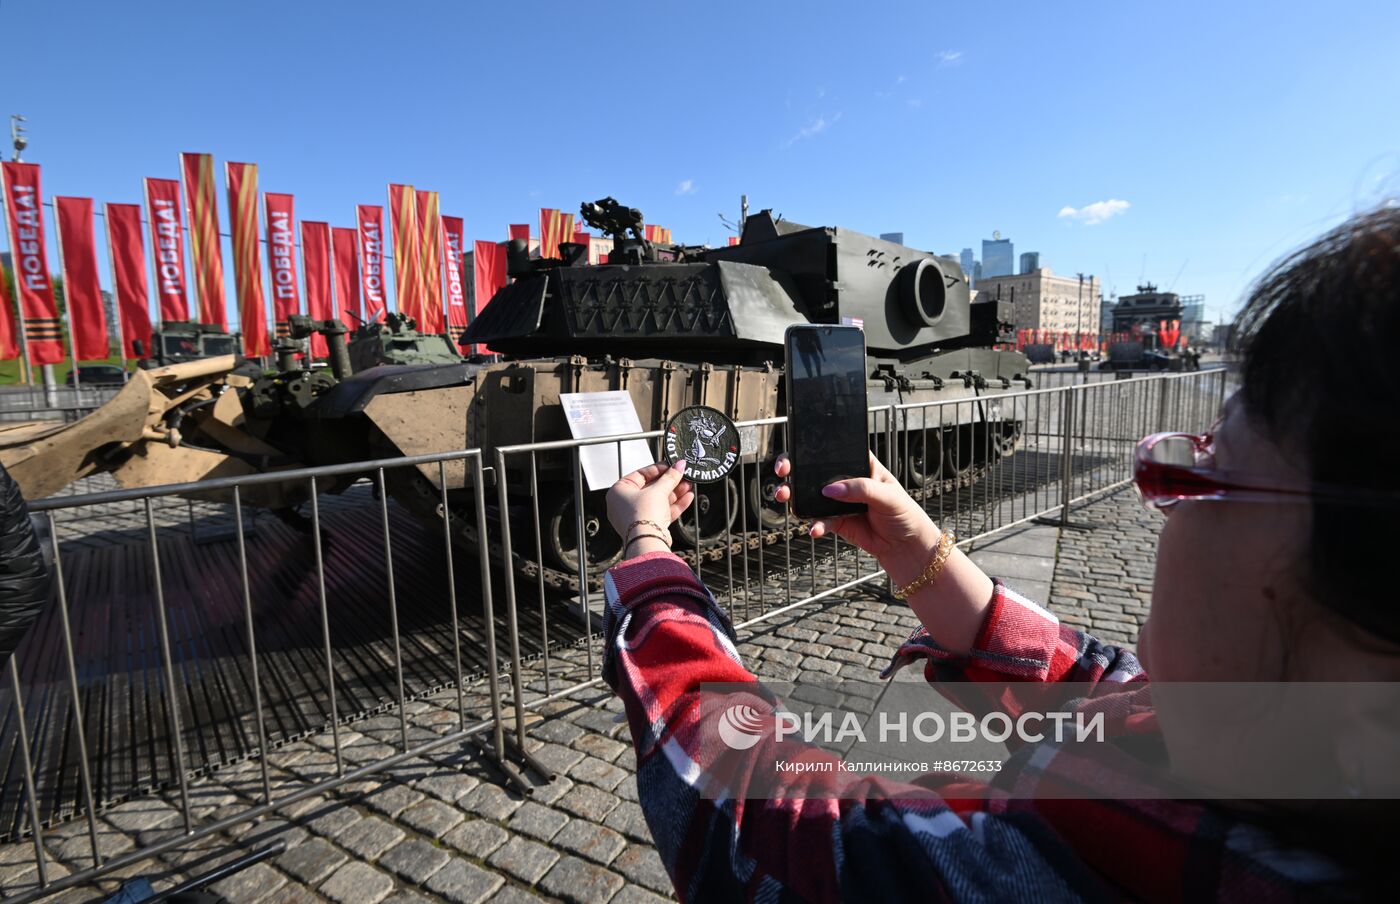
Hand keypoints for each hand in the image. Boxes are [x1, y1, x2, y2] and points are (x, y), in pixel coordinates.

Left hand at [607, 460, 694, 539]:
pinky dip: (675, 505)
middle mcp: (625, 505)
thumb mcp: (658, 490)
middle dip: (670, 482)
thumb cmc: (642, 515)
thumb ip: (670, 477)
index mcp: (619, 492)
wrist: (647, 540)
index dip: (657, 469)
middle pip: (651, 488)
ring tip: (688, 484)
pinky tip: (688, 497)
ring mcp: (637, 517)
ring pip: (659, 501)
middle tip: (682, 475)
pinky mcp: (649, 526)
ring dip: (675, 492)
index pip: (640, 475)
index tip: (670, 466)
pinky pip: (662, 512)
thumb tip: (679, 466)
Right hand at [774, 452, 940, 585]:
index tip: (798, 450)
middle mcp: (846, 481)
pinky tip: (814, 529)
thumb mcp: (887, 495)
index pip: (835, 451)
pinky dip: (814, 524)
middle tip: (783, 471)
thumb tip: (831, 489)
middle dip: (794, 470)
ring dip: (795, 496)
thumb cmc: (903, 513)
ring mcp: (838, 501)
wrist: (905, 546)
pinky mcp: (836, 521)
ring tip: (786, 498)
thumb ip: (861, 489)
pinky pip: (818, 520)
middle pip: (814, 471)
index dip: (814, 448)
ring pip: (810, 496)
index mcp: (860, 465)